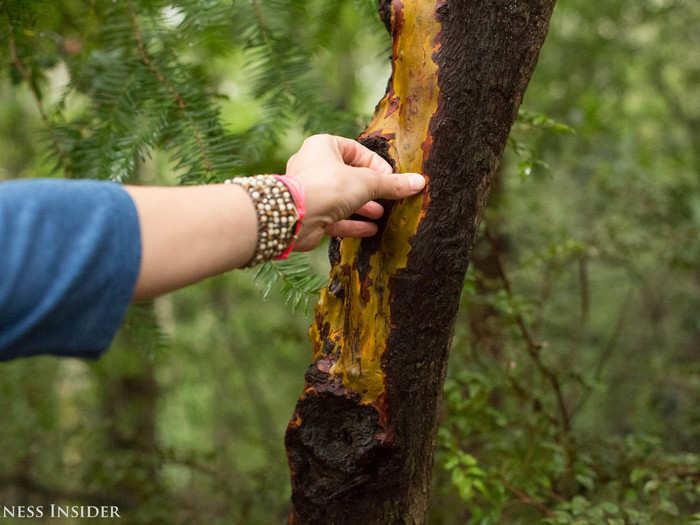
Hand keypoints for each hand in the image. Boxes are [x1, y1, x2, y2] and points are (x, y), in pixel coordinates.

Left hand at [285, 134, 425, 251]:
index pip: (355, 150)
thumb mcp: (367, 182)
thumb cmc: (328, 187)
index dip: (375, 164)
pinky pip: (335, 217)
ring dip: (362, 206)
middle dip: (370, 188)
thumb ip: (392, 184)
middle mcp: (313, 165)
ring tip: (382, 214)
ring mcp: (310, 191)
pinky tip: (370, 230)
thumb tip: (419, 182)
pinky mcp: (309, 214)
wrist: (294, 217)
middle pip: (349, 175)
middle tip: (389, 198)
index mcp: (323, 146)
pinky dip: (352, 223)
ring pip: (342, 198)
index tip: (390, 178)